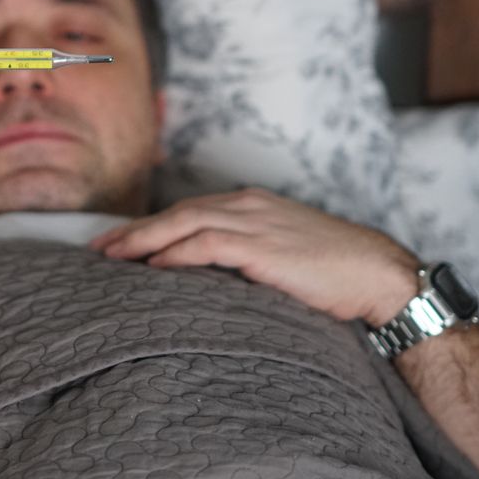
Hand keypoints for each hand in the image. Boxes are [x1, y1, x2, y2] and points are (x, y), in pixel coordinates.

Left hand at [89, 188, 420, 325]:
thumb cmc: (334, 270)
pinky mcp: (262, 246)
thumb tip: (209, 274)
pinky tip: (154, 265)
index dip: (151, 225)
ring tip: (113, 258)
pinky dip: (176, 253)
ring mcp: (254, 222)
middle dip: (135, 230)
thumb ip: (245, 254)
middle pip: (177, 213)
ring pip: (184, 224)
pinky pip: (207, 245)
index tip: (120, 240)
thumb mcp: (282, 252)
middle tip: (99, 249)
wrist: (379, 274)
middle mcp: (247, 205)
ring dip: (144, 240)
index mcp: (251, 204)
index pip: (188, 211)